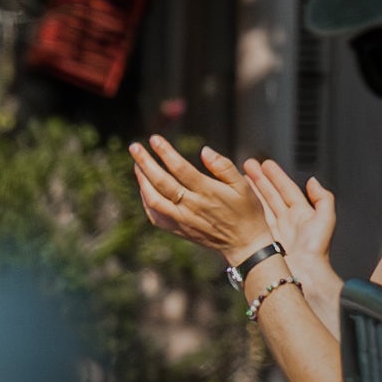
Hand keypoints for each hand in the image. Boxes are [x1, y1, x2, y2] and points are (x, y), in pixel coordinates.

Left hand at [127, 135, 283, 260]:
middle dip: (145, 163)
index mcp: (208, 192)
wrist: (244, 243)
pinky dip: (146, 201)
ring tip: (136, 164)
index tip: (154, 139)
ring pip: (154, 200)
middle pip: (161, 182)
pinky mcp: (178, 229)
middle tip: (134, 147)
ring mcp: (182, 219)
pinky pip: (155, 216)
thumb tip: (204, 150)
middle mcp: (192, 206)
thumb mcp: (243, 186)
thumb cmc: (246, 210)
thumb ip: (224, 167)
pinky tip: (144, 188)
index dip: (165, 152)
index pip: (180, 168)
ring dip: (142, 181)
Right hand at [245, 156, 339, 272]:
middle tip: (247, 165)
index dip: (276, 176)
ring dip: (249, 189)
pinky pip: (251, 217)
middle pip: (270, 194)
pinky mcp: (260, 238)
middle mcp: (285, 220)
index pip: (286, 189)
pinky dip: (244, 206)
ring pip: (259, 204)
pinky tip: (236, 197)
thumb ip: (323, 197)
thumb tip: (312, 181)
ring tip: (239, 176)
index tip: (265, 163)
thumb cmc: (316, 249)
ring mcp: (271, 229)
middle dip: (259, 179)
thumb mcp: (326, 218)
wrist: (302, 273)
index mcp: (301, 214)